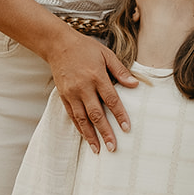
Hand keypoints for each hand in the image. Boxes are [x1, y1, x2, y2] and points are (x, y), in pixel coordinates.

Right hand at [48, 30, 137, 154]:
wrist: (58, 45)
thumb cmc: (85, 48)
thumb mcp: (106, 54)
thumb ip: (120, 71)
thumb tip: (135, 85)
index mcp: (96, 76)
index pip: (111, 100)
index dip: (119, 115)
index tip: (126, 128)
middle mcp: (83, 87)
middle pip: (96, 114)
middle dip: (105, 132)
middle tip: (113, 147)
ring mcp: (71, 93)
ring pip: (82, 119)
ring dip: (90, 135)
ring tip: (98, 149)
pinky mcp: (63, 96)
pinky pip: (72, 115)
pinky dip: (79, 127)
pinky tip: (86, 137)